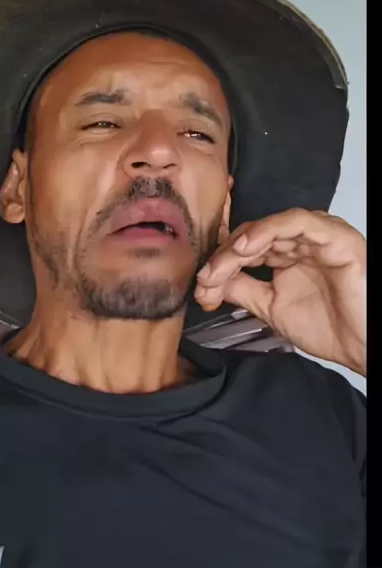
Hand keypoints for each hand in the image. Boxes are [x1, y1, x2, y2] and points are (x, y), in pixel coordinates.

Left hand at [195, 209, 365, 375]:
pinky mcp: (334, 235)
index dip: (220, 261)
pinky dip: (268, 230)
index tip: (201, 285)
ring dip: (239, 245)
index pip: (246, 245)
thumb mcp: (272, 308)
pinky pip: (297, 221)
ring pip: (269, 227)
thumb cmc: (331, 328)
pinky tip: (246, 247)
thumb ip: (242, 290)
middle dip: (223, 257)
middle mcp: (300, 241)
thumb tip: (208, 282)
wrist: (365, 347)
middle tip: (206, 280)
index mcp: (287, 255)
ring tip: (219, 266)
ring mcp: (317, 235)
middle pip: (252, 235)